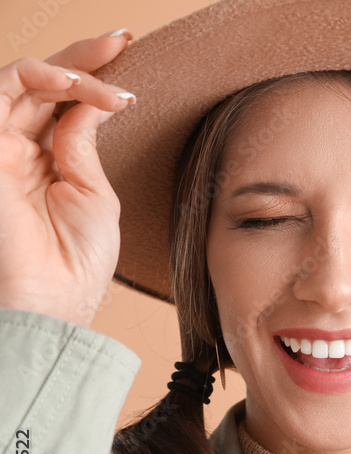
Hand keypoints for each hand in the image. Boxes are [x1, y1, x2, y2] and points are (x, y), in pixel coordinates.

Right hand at [0, 29, 136, 328]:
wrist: (54, 302)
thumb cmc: (77, 263)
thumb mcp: (95, 195)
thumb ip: (84, 146)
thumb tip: (93, 104)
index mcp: (49, 162)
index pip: (65, 105)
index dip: (92, 75)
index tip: (125, 53)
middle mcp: (20, 150)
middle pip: (45, 86)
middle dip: (83, 59)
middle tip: (119, 41)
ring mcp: (0, 149)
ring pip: (23, 82)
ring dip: (68, 70)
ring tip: (106, 81)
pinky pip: (4, 92)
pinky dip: (40, 79)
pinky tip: (78, 88)